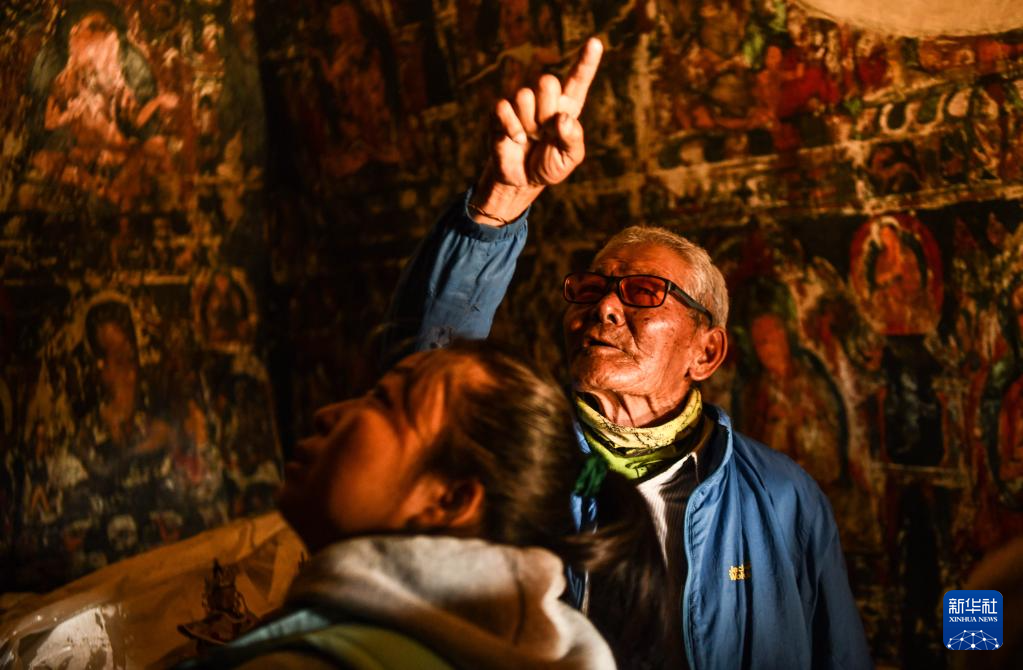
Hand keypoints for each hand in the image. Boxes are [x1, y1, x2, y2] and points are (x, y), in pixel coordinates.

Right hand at [470, 37, 602, 225]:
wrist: (521, 181)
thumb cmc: (549, 166)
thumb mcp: (570, 158)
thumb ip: (572, 139)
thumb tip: (562, 119)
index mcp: (567, 107)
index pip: (578, 80)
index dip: (586, 62)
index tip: (595, 43)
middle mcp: (545, 100)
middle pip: (548, 82)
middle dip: (546, 110)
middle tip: (544, 132)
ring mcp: (521, 104)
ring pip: (524, 95)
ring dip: (528, 123)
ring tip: (530, 138)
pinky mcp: (500, 113)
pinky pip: (504, 107)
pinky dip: (512, 127)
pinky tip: (517, 140)